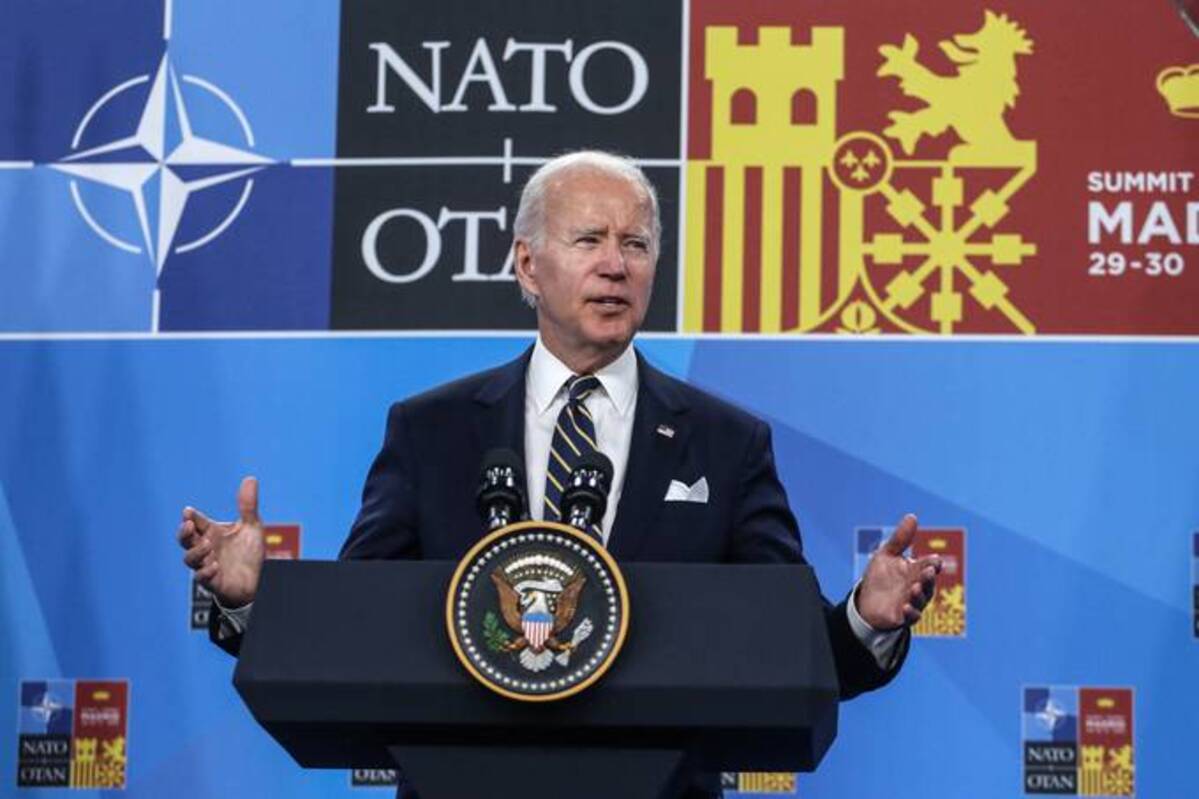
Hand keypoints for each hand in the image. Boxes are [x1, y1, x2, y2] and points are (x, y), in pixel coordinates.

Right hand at [178, 476, 265, 607]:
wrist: (257, 580)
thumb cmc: (248, 553)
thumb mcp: (251, 526)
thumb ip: (248, 505)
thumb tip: (250, 478)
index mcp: (211, 532)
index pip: (195, 521)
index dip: (190, 516)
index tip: (188, 511)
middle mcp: (206, 547)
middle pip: (184, 539)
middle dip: (183, 532)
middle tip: (188, 525)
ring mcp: (207, 564)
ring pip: (189, 559)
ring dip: (195, 552)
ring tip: (208, 546)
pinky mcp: (213, 581)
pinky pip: (202, 578)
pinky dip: (206, 572)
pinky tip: (215, 566)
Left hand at [856, 514, 941, 630]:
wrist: (865, 601)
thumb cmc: (880, 577)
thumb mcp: (887, 555)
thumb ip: (900, 539)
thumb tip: (912, 516)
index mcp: (916, 570)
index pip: (929, 565)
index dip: (933, 564)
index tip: (934, 561)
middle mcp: (918, 586)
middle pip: (928, 582)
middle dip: (929, 578)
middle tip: (927, 571)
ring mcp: (912, 602)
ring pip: (922, 600)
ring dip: (920, 594)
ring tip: (914, 588)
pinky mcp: (903, 617)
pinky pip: (912, 617)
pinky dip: (911, 612)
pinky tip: (906, 607)